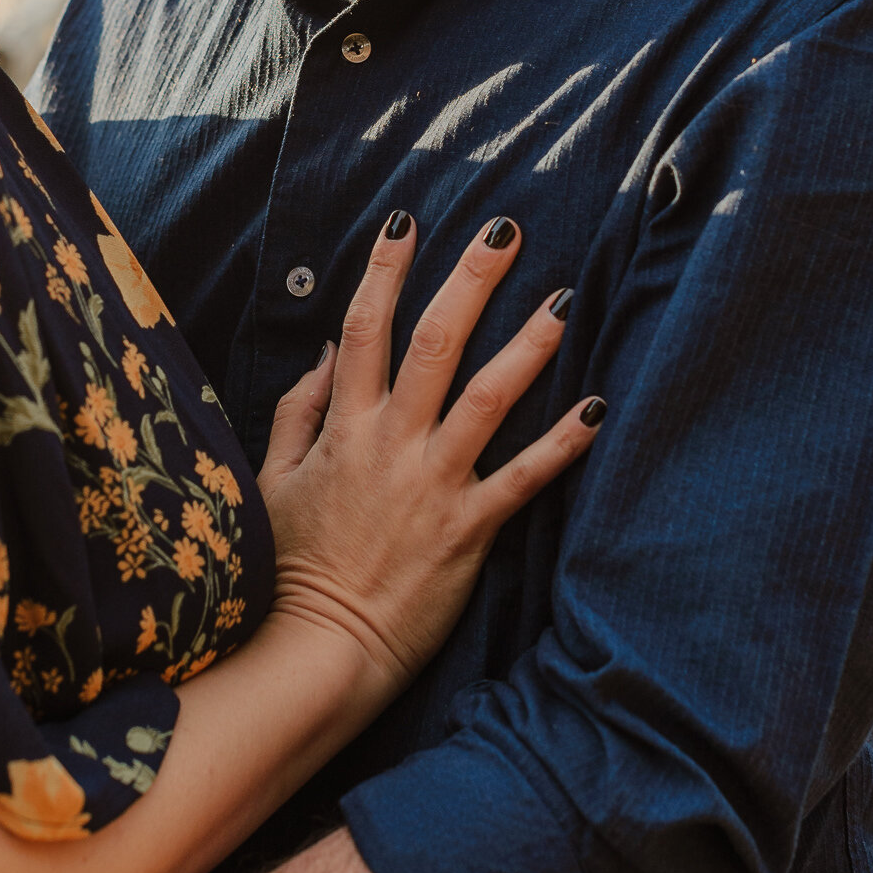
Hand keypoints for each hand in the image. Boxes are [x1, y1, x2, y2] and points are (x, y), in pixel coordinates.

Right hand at [259, 214, 600, 691]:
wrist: (314, 649)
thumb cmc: (291, 569)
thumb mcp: (276, 479)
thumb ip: (301, 412)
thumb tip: (328, 355)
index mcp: (344, 428)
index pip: (363, 331)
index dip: (384, 272)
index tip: (406, 223)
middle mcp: (391, 444)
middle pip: (433, 344)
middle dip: (468, 281)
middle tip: (505, 229)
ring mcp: (432, 485)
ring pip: (486, 398)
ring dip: (528, 346)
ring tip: (563, 301)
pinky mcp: (468, 531)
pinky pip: (522, 480)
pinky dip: (561, 446)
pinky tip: (596, 411)